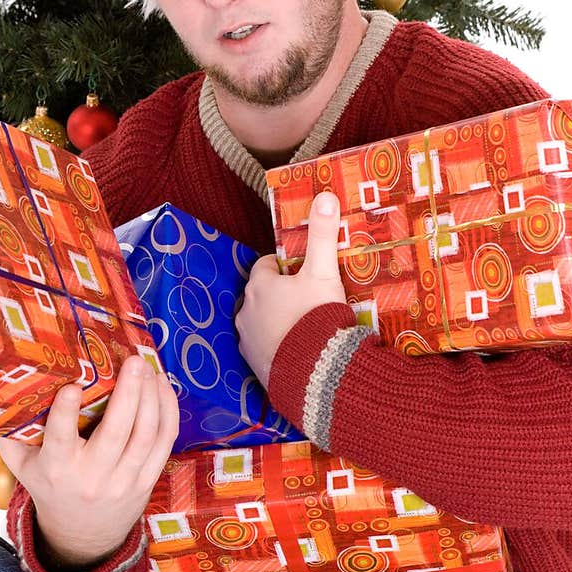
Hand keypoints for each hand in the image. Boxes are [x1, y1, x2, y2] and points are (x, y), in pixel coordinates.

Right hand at [0, 356, 179, 571]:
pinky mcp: (147, 480)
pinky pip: (164, 443)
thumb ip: (10, 433)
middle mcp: (93, 476)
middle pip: (117, 432)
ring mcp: (124, 480)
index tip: (72, 386)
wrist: (82, 535)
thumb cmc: (50, 486)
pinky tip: (163, 388)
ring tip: (150, 368)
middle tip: (134, 361)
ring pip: (146, 435)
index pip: (61, 439)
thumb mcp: (22, 466)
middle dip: (129, 393)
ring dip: (152, 397)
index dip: (66, 413)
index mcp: (58, 469)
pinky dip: (168, 412)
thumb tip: (1, 390)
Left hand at [236, 192, 346, 388]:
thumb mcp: (323, 272)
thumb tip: (325, 196)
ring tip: (306, 326)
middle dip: (282, 294)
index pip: (267, 265)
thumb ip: (323, 234)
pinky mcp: (254, 364)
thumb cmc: (316, 318)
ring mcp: (247, 339)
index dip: (287, 267)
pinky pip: (265, 347)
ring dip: (278, 320)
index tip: (306, 273)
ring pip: (261, 320)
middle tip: (310, 300)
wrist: (313, 375)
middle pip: (263, 293)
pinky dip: (278, 345)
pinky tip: (299, 350)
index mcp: (259, 284)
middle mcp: (246, 310)